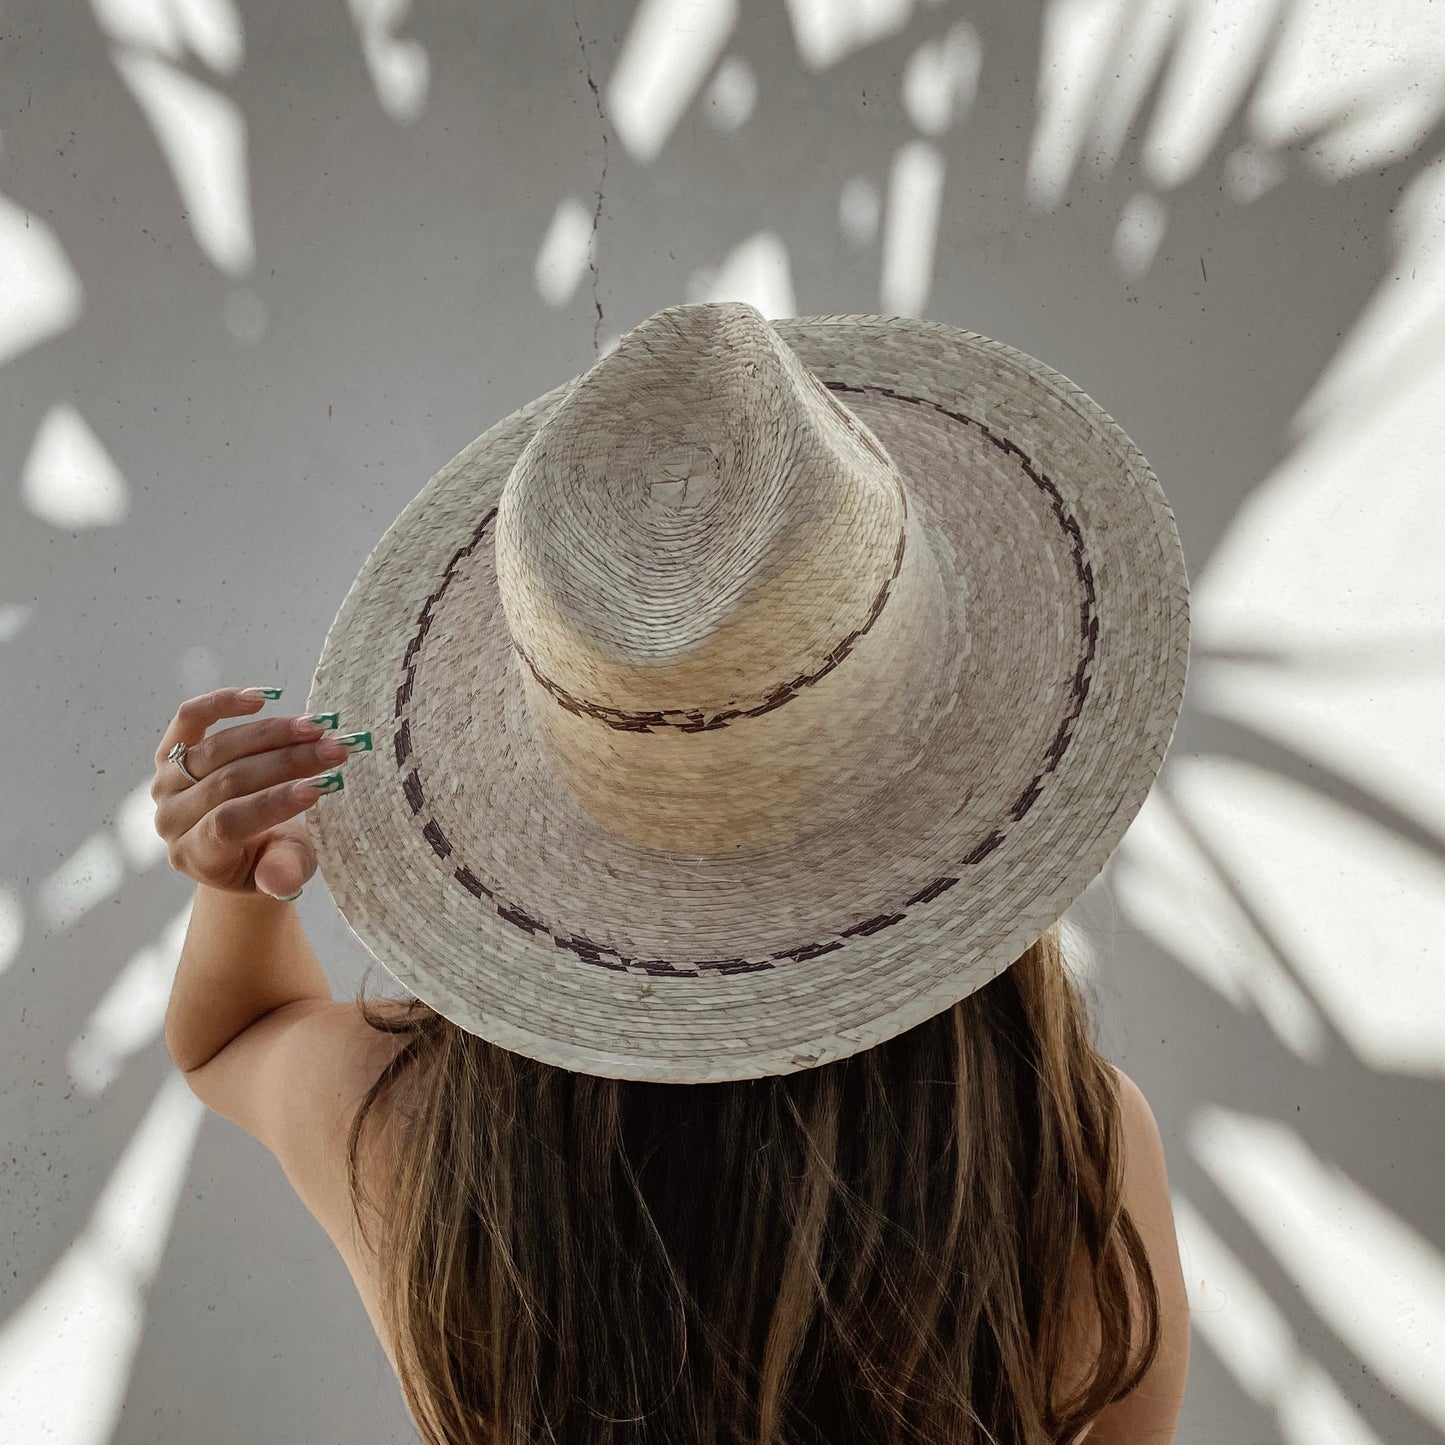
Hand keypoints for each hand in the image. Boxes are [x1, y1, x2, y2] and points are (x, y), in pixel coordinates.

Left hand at [151, 687, 353, 900]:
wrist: (240, 846)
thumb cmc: (267, 859)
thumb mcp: (282, 874)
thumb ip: (281, 875)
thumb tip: (282, 881)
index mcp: (195, 855)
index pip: (230, 823)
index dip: (273, 803)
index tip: (320, 787)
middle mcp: (171, 818)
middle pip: (229, 781)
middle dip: (288, 762)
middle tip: (335, 750)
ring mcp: (166, 784)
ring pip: (218, 748)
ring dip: (273, 733)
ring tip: (317, 727)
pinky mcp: (170, 752)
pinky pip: (189, 719)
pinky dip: (222, 704)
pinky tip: (261, 698)